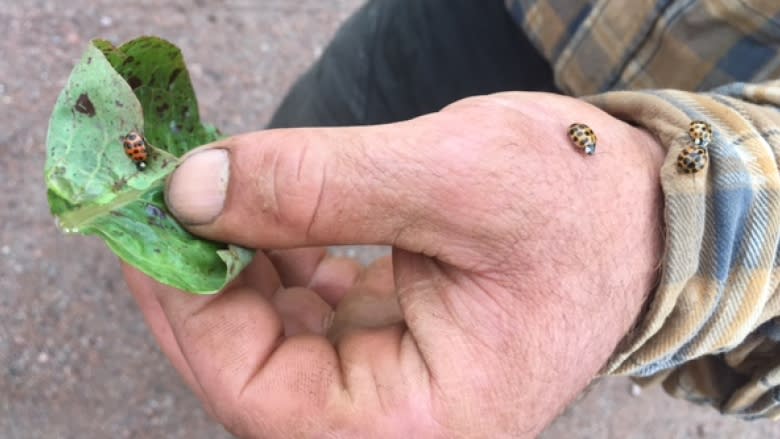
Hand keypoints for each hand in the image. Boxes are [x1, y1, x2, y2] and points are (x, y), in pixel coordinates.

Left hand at [123, 92, 664, 436]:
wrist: (645, 209)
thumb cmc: (582, 205)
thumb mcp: (454, 176)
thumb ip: (319, 185)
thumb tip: (195, 192)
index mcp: (423, 421)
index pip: (258, 394)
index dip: (187, 308)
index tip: (152, 224)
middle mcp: (401, 420)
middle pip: (253, 372)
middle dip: (198, 285)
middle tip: (164, 201)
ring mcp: (393, 381)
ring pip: (271, 341)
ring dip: (231, 267)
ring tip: (212, 195)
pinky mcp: (390, 339)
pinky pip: (305, 316)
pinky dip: (272, 263)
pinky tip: (264, 216)